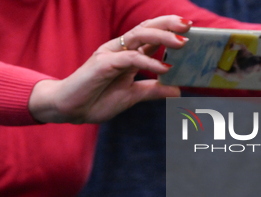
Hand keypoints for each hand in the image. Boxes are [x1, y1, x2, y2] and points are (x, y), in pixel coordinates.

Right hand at [29, 15, 190, 123]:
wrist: (69, 109)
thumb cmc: (96, 100)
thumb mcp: (132, 96)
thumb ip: (153, 90)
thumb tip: (178, 90)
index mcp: (126, 54)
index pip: (150, 36)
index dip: (169, 29)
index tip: (191, 29)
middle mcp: (119, 49)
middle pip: (146, 28)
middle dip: (168, 24)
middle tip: (190, 26)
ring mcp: (110, 54)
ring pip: (138, 36)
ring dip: (162, 37)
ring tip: (182, 43)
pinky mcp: (103, 64)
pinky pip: (129, 59)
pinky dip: (148, 62)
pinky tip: (165, 69)